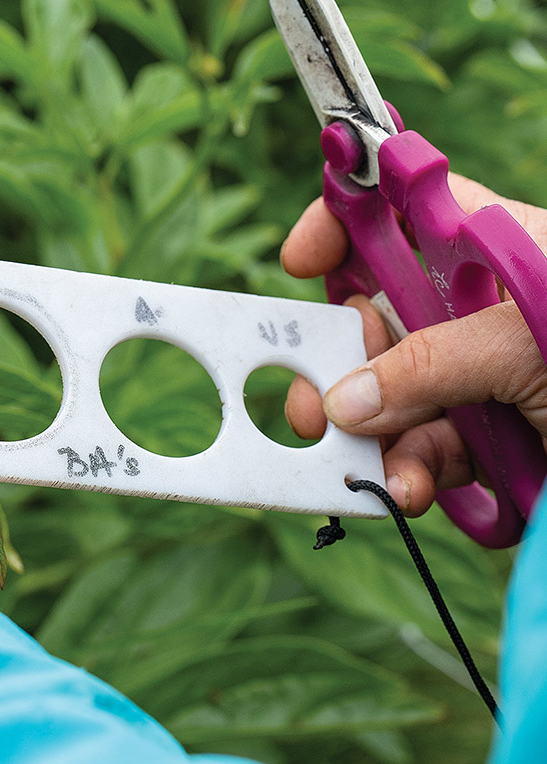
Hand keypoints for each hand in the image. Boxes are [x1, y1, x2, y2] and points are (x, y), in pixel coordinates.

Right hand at [281, 173, 546, 514]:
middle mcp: (474, 312)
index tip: (300, 263)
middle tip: (313, 407)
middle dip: (340, 365)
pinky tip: (413, 488)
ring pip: (393, 398)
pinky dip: (412, 473)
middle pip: (377, 321)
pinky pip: (426, 450)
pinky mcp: (490, 440)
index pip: (398, 213)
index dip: (343, 225)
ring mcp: (479, 379)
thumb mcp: (528, 341)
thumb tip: (343, 400)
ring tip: (374, 468)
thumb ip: (430, 364)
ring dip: (377, 436)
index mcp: (487, 252)